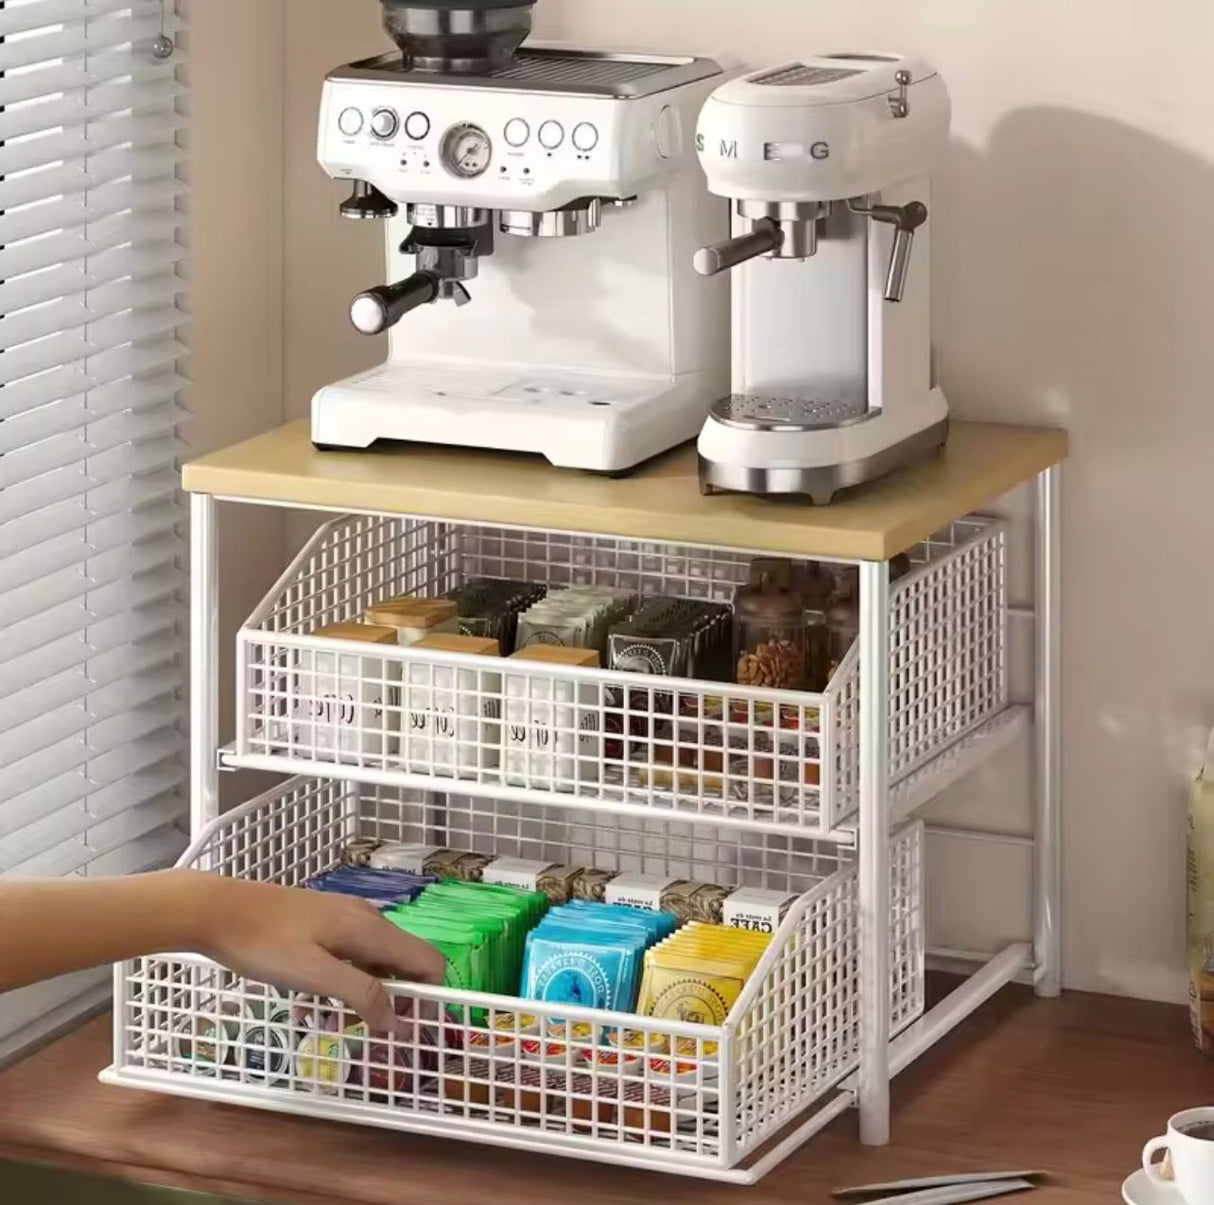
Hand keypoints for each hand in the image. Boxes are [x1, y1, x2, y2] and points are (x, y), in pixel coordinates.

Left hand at [187, 873, 446, 1031]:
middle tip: (368, 1036)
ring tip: (332, 1025)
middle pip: (403, 964)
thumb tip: (399, 1021)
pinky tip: (311, 1005)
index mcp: (371, 929)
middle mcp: (367, 919)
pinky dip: (343, 983)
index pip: (429, 961)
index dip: (430, 997)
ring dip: (364, 997)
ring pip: (374, 964)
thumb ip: (361, 995)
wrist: (216, 910)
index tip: (409, 1031)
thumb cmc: (264, 943)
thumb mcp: (313, 975)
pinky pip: (350, 957)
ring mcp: (345, 919)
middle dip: (394, 1002)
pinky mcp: (324, 924)